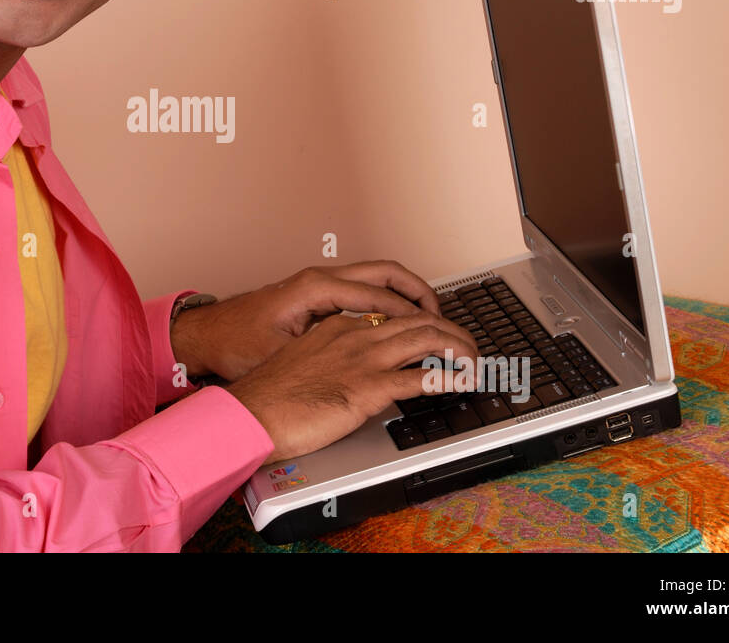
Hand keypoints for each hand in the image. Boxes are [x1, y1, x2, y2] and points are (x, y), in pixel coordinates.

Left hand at [170, 260, 445, 382]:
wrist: (207, 335)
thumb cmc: (235, 343)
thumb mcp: (281, 354)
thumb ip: (321, 355)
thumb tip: (360, 362)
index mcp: (315, 288)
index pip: (378, 297)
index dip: (412, 316)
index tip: (436, 333)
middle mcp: (321, 279)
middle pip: (385, 274)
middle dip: (419, 293)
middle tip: (444, 320)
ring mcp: (321, 284)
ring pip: (377, 278)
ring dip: (406, 295)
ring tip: (431, 321)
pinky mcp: (318, 296)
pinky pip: (365, 290)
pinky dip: (388, 301)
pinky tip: (399, 325)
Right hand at [224, 310, 478, 464]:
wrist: (252, 412)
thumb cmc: (269, 397)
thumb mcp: (303, 366)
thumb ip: (332, 363)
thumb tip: (352, 378)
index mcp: (337, 328)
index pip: (391, 316)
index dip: (422, 323)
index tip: (437, 336)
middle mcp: (354, 336)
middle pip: (417, 320)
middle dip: (452, 331)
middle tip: (469, 347)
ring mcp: (363, 359)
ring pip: (427, 338)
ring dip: (460, 348)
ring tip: (476, 361)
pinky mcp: (368, 388)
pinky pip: (422, 376)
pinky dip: (451, 377)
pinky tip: (464, 382)